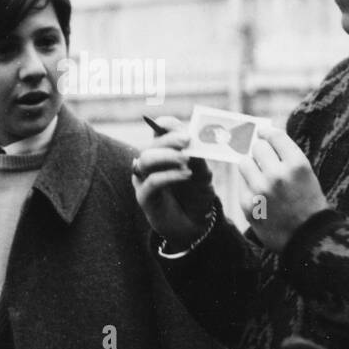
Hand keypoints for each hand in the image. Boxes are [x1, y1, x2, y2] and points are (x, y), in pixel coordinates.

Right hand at [131, 115, 218, 246]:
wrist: (196, 223)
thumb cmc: (197, 194)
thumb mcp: (203, 175)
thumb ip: (198, 161)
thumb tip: (193, 144)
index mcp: (164, 151)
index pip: (159, 131)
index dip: (165, 125)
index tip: (176, 124)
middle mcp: (151, 163)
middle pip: (151, 144)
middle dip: (169, 140)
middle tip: (187, 141)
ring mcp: (145, 179)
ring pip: (145, 159)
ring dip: (167, 156)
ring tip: (186, 161)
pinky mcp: (144, 196)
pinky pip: (151, 181)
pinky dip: (169, 175)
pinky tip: (185, 175)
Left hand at [237, 126, 328, 253]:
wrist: (308, 239)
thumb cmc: (308, 204)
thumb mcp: (306, 175)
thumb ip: (287, 157)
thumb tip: (263, 137)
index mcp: (297, 165)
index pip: (275, 136)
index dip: (267, 133)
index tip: (263, 134)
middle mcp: (278, 175)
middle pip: (257, 147)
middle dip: (260, 151)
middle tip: (263, 158)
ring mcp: (261, 190)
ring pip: (244, 162)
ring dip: (251, 166)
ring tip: (260, 176)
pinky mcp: (248, 204)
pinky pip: (241, 184)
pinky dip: (248, 185)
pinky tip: (260, 194)